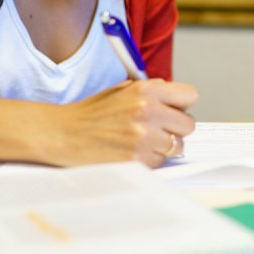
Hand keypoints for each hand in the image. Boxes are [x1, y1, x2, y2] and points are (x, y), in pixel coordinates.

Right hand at [47, 80, 197, 166]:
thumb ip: (153, 91)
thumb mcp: (123, 90)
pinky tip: (131, 153)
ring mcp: (143, 136)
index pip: (190, 95)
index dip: (181, 106)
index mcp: (147, 90)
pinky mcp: (136, 159)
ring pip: (177, 147)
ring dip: (163, 148)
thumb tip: (178, 100)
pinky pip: (159, 163)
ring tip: (141, 142)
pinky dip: (149, 161)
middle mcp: (148, 111)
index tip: (173, 112)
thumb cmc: (93, 113)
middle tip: (156, 131)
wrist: (63, 133)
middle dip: (175, 129)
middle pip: (188, 125)